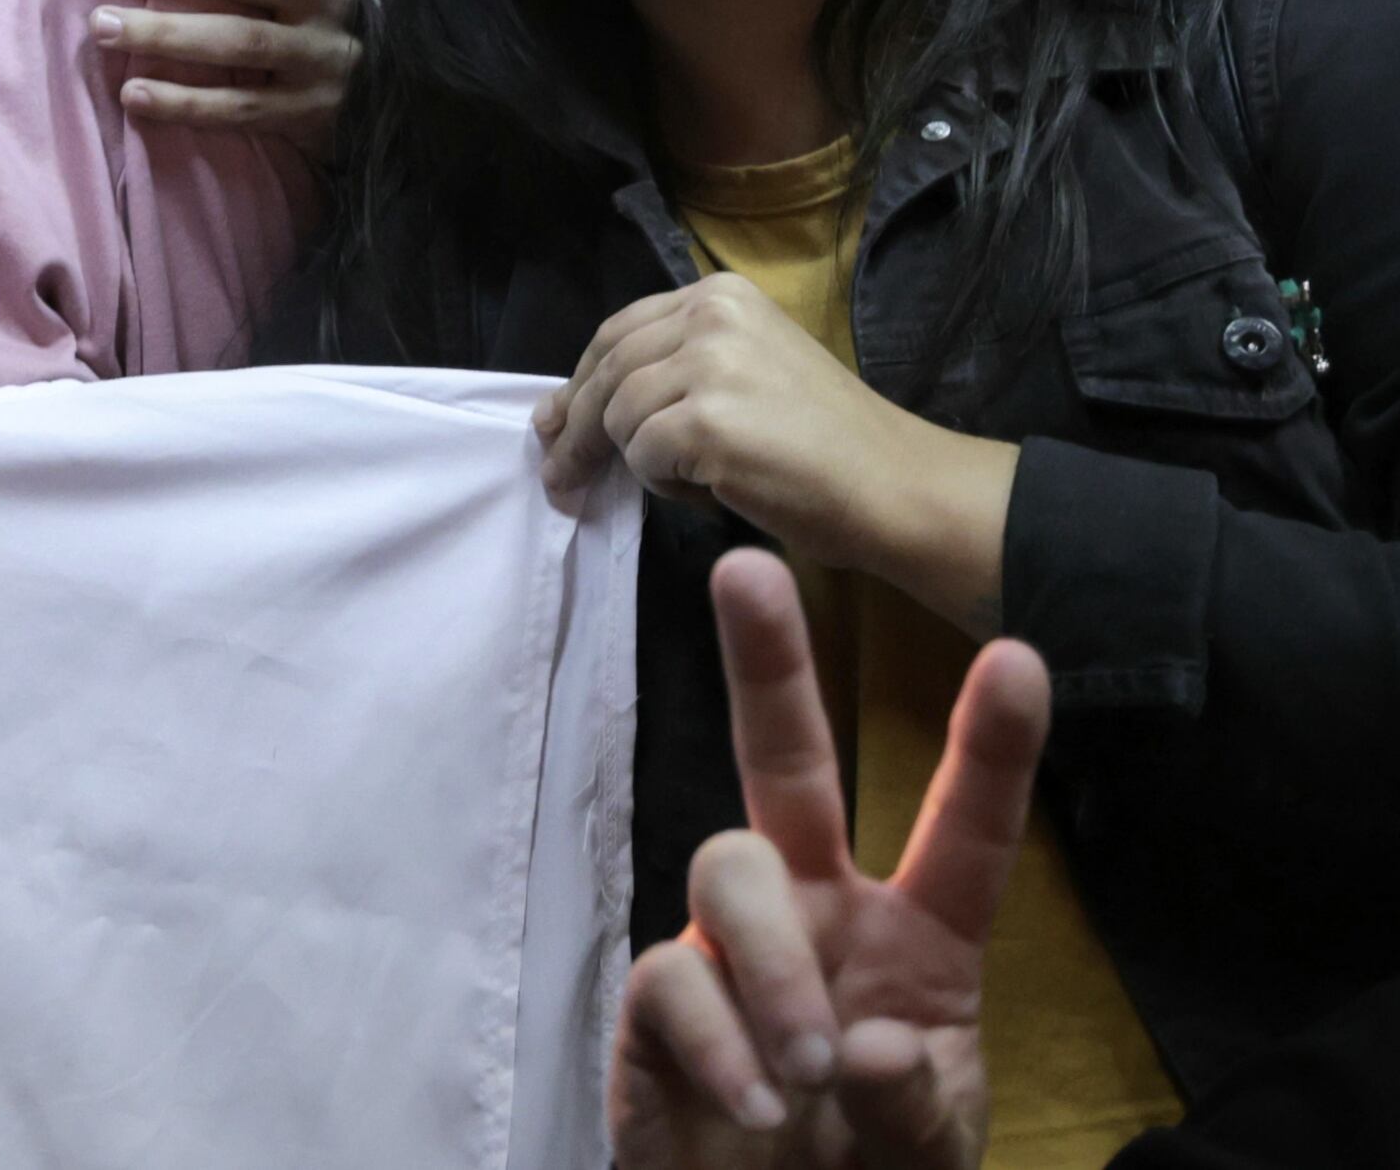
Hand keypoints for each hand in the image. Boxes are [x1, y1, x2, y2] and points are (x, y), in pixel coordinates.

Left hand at [538, 277, 1020, 632]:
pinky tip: (714, 489)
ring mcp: (707, 365)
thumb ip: (674, 369)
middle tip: (560, 475)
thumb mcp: (749, 371)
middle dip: (575, 427)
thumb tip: (573, 406)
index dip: (580, 380)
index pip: (618, 332)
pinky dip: (666, 485)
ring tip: (691, 482)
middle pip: (607, 370)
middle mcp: (710, 314)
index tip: (554, 419)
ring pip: (618, 417)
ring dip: (638, 461)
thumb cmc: (827, 442)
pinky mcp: (704, 423)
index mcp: (720, 295)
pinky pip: (642, 457)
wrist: (897, 485)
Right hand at [612, 548, 1034, 1167]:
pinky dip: (720, 1038)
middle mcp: (818, 913)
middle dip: (768, 663)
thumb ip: (913, 1100)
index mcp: (916, 940)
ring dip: (774, 961)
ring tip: (806, 1065)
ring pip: (726, 864)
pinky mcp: (656, 1003)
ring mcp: (729, 950)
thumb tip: (864, 1036)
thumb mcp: (930, 1147)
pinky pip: (671, 977)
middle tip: (747, 567)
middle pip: (785, 763)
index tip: (1022, 657)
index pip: (962, 835)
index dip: (991, 751)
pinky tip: (757, 1096)